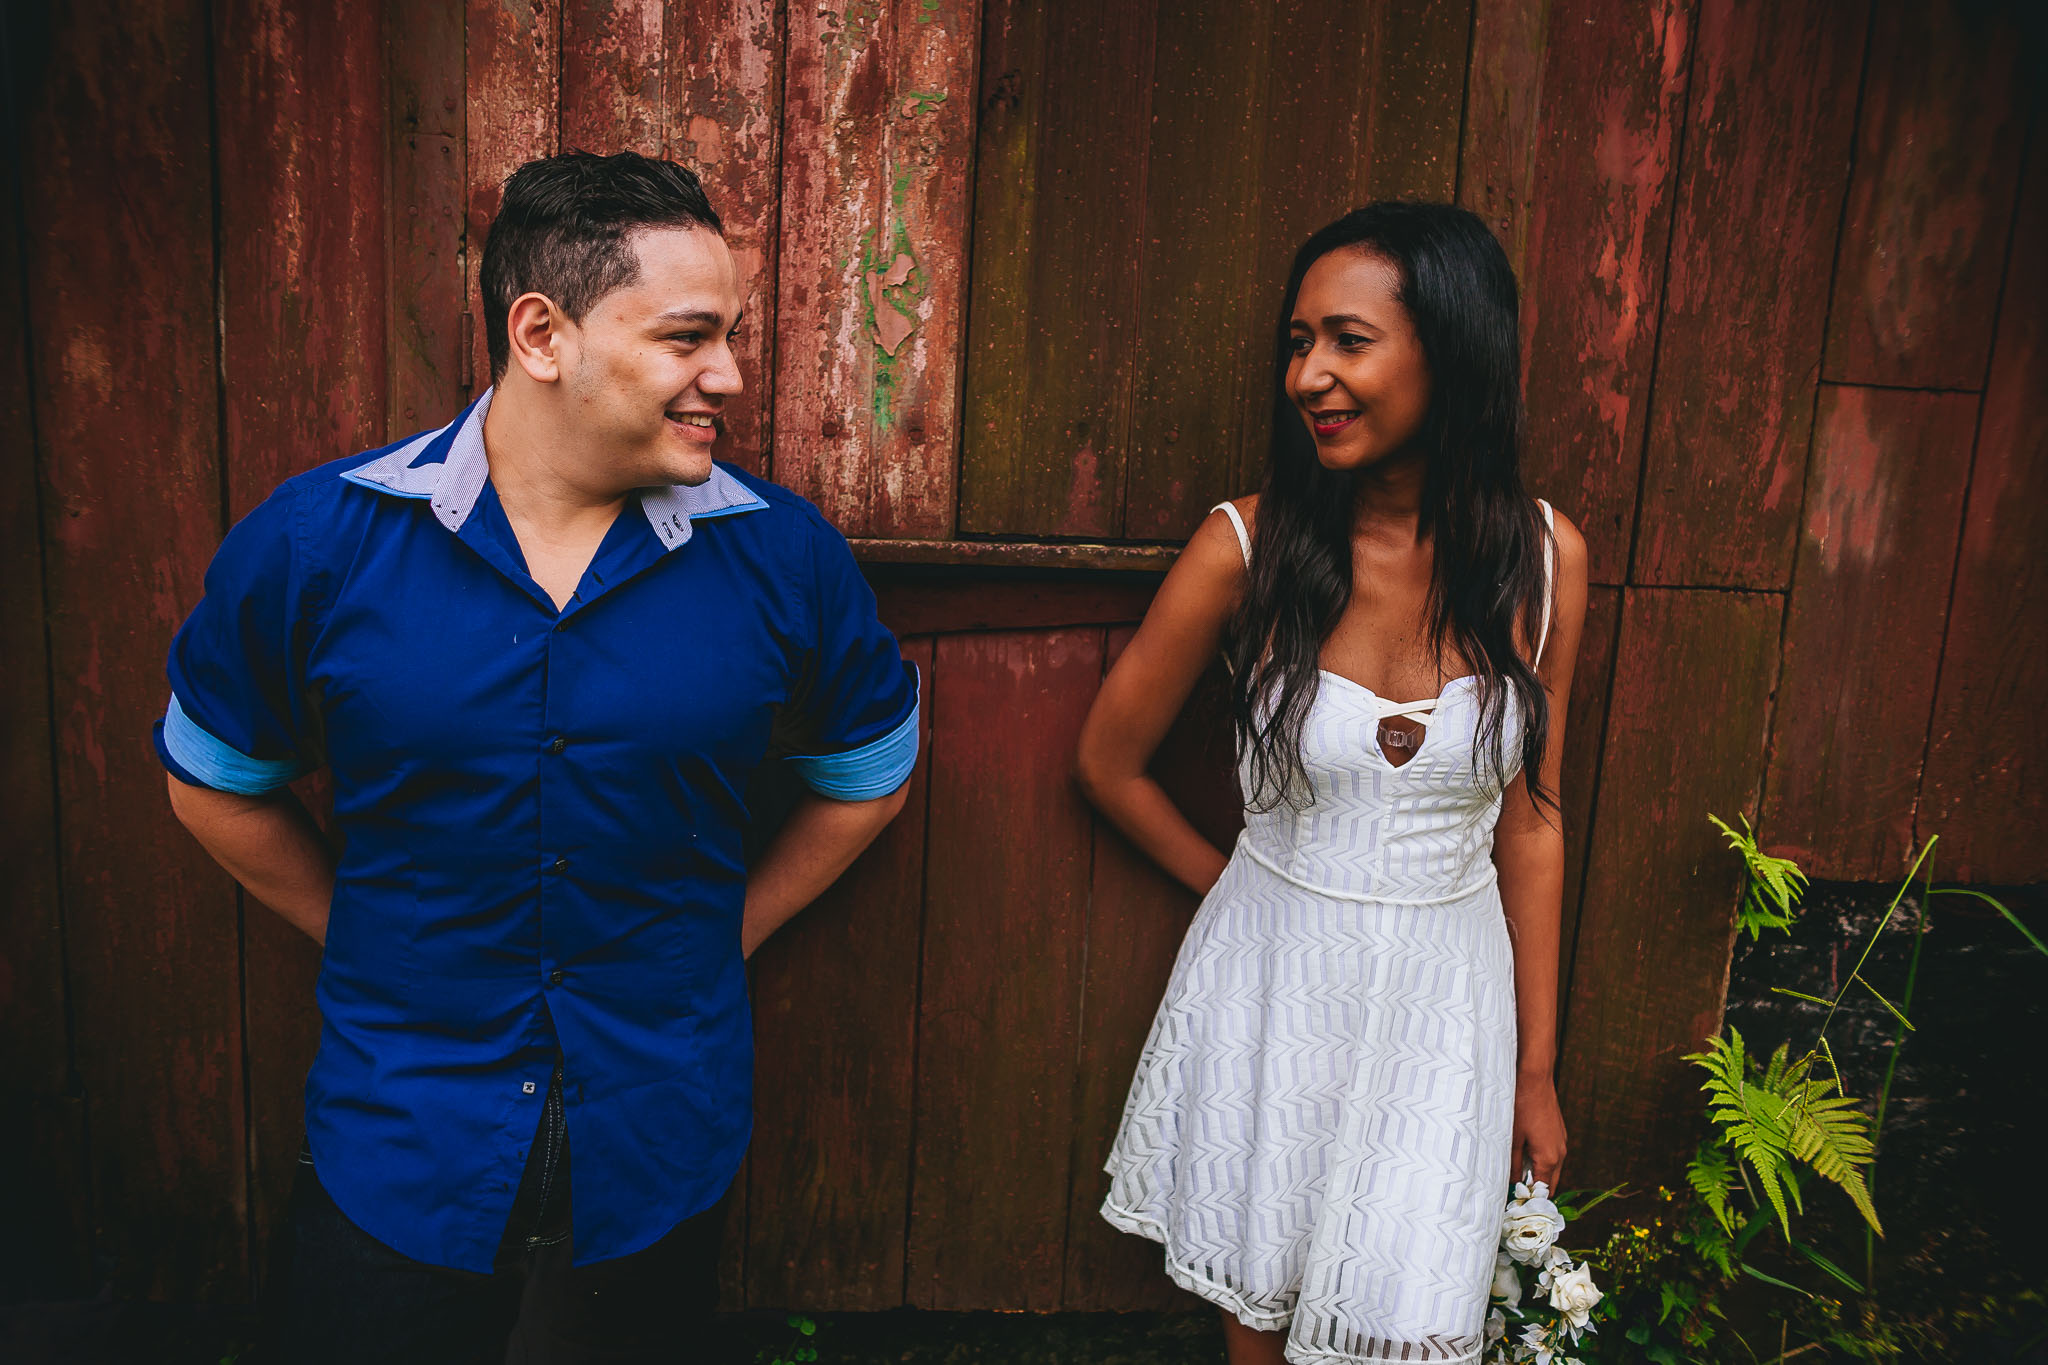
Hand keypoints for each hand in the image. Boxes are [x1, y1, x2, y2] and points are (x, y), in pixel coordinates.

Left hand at [1512, 1070, 1566, 1190]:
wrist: (1535, 1078)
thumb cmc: (1521, 1106)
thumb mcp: (1512, 1139)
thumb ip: (1514, 1164)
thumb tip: (1512, 1183)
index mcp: (1549, 1158)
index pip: (1544, 1190)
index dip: (1531, 1199)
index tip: (1516, 1205)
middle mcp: (1561, 1153)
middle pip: (1550, 1182)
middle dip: (1535, 1190)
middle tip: (1516, 1195)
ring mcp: (1562, 1143)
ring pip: (1552, 1169)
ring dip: (1538, 1175)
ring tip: (1518, 1177)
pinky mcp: (1560, 1133)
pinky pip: (1553, 1155)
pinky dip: (1542, 1162)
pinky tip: (1525, 1157)